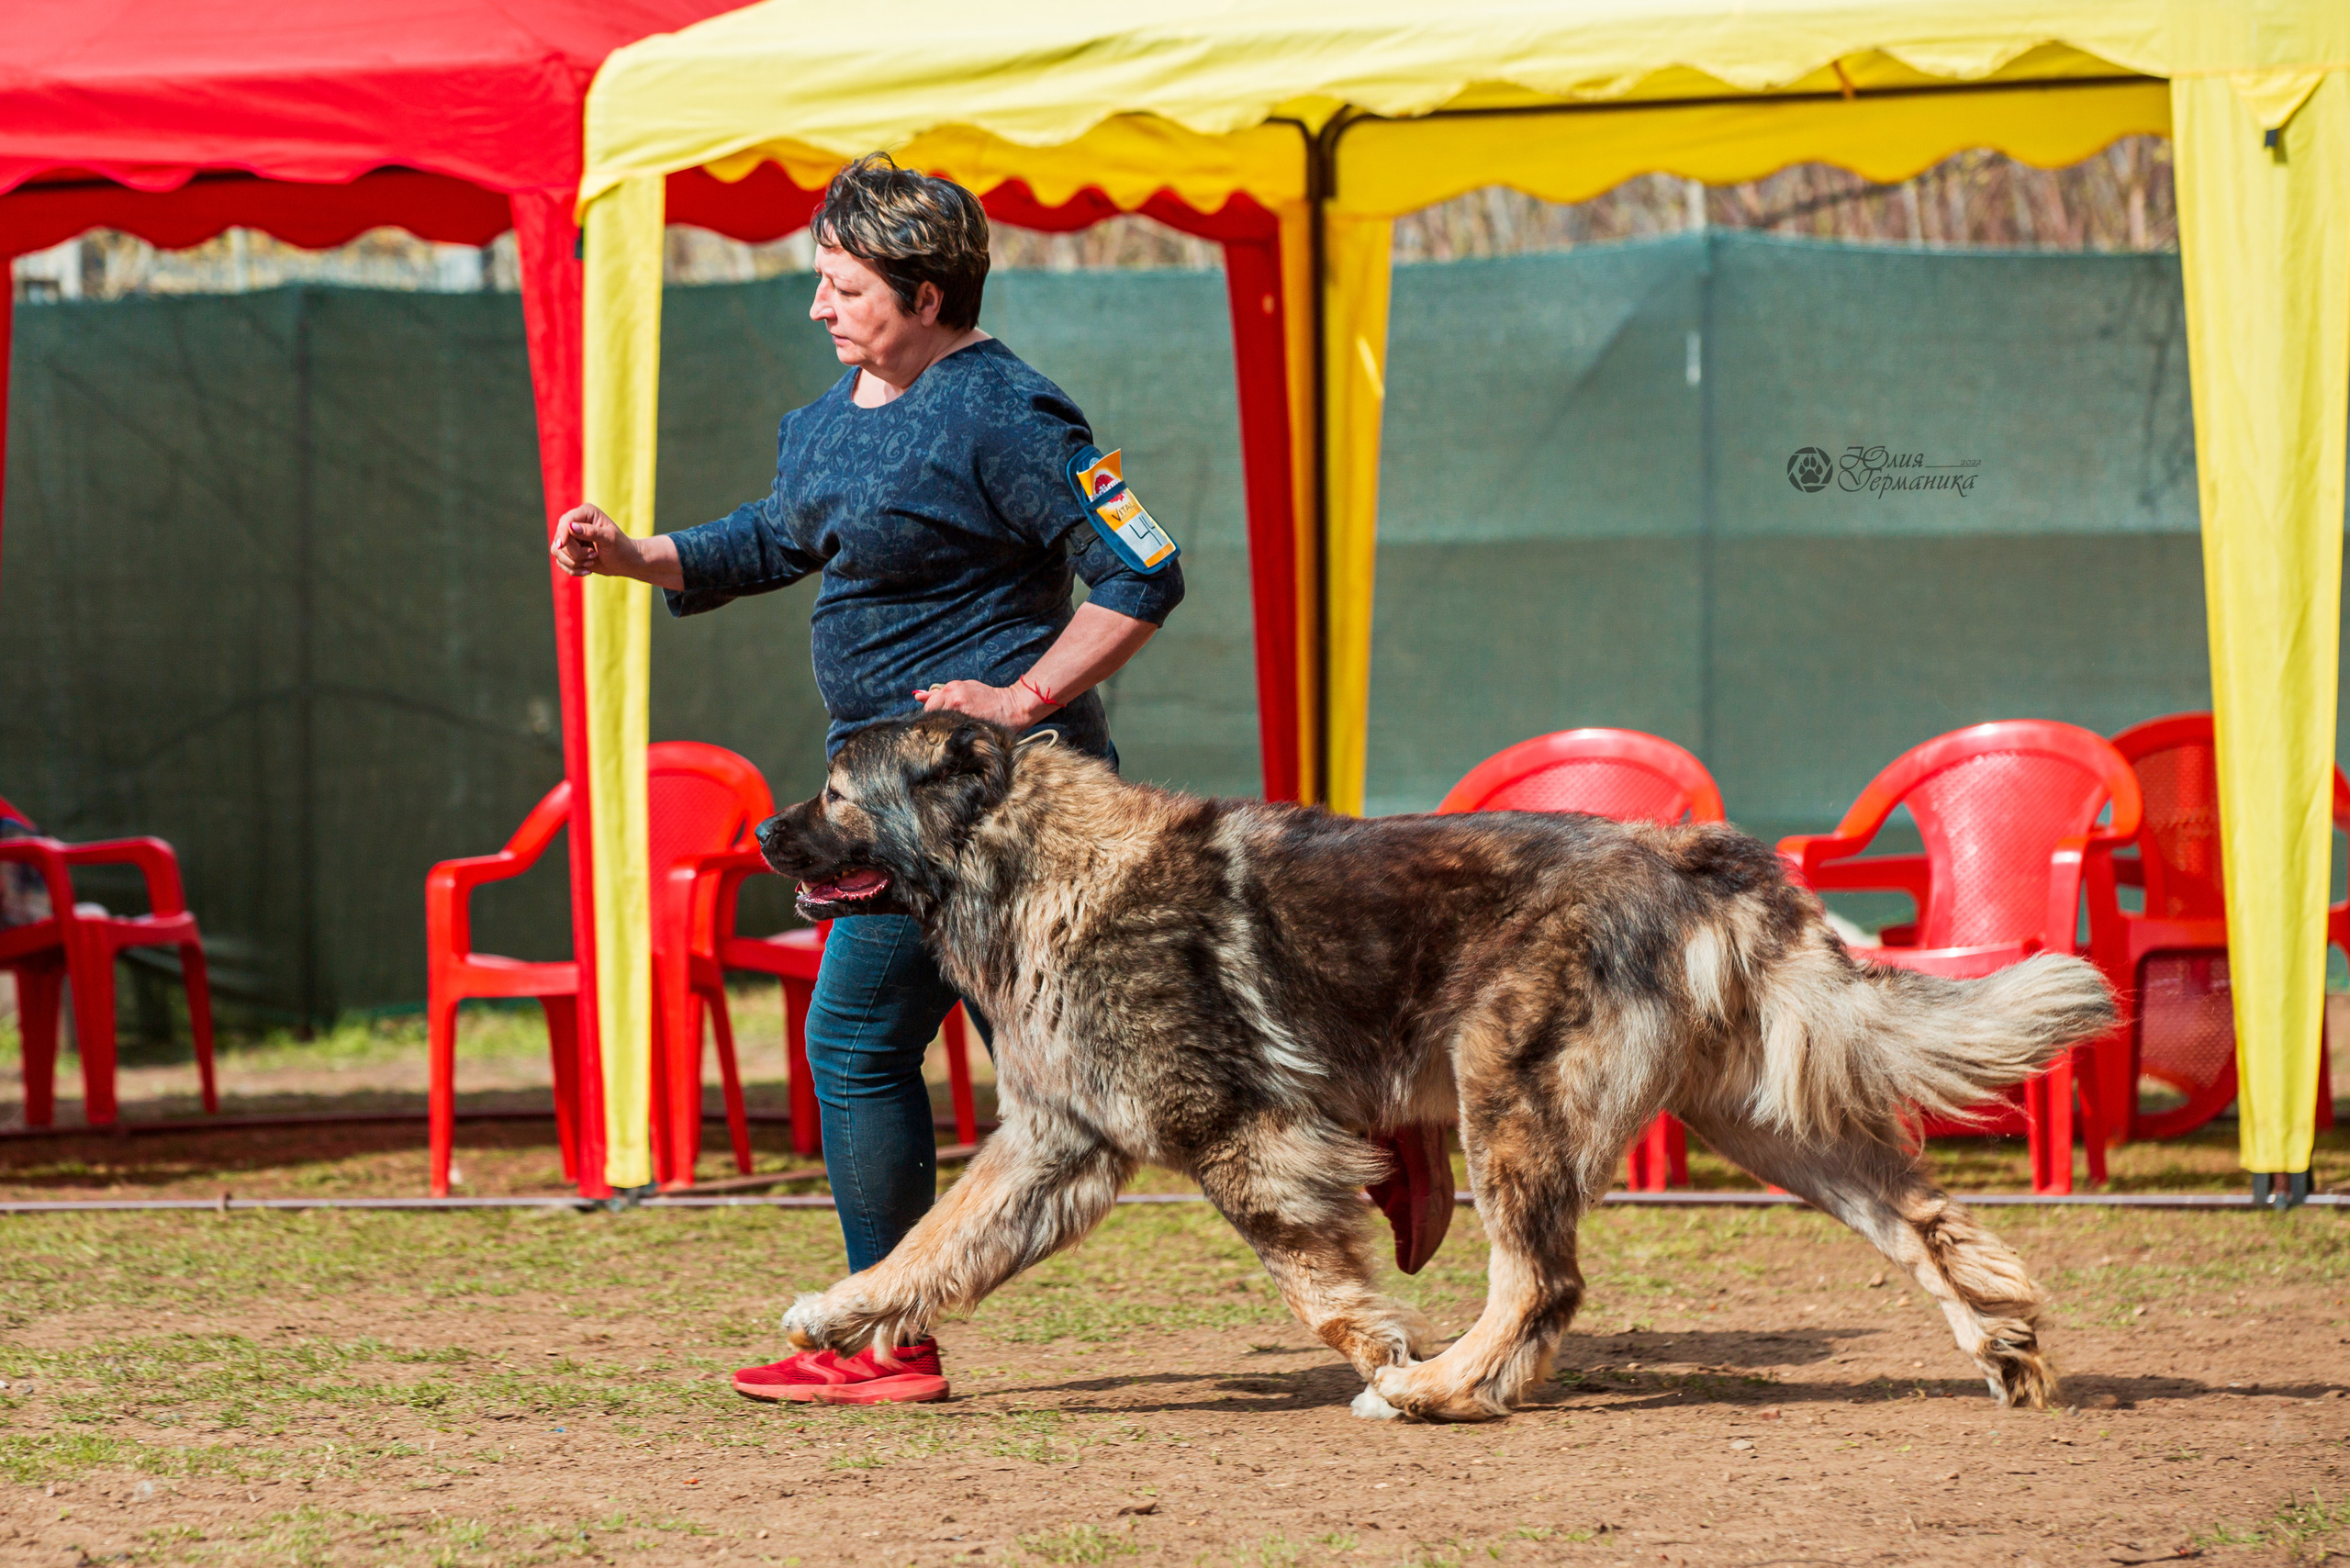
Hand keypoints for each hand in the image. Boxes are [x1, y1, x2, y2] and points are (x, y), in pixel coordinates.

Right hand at [550, 503, 631, 577]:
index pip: (566, 521)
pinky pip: (560, 562)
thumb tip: (571, 527)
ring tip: (592, 561)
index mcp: (586, 513)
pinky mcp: (568, 551)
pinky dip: (573, 569)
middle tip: (593, 555)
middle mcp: (575, 522)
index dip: (562, 533)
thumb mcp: (609, 539)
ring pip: (557, 551)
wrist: (625, 562)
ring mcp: (570, 537)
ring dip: (574, 562)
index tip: (561, 545)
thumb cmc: (621, 548)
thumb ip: (591, 532)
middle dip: (575, 553)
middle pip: (560, 539)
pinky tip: (588, 569)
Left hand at [916, 680, 1046, 728]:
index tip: (936, 725)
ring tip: (950, 738)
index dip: (931, 717)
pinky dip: (951, 738)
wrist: (1012, 708)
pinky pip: (950, 734)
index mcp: (952, 688)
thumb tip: (917, 696)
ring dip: (941, 733)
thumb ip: (941, 694)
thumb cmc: (989, 699)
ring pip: (938, 726)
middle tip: (942, 733)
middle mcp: (953, 698)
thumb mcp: (965, 689)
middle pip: (930, 716)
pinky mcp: (967, 724)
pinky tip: (958, 740)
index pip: (929, 706)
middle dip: (933, 725)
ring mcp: (959, 712)